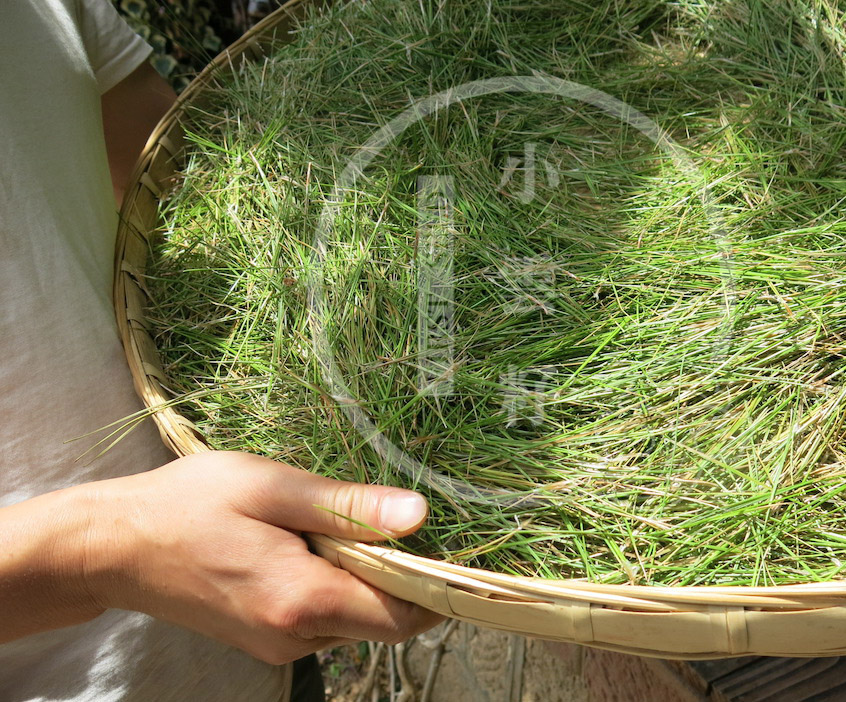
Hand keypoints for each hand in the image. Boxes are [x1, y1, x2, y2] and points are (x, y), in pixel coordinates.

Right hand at [78, 451, 441, 663]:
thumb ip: (348, 505)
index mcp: (303, 600)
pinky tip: (307, 546)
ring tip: (330, 525)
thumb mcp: (272, 487)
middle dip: (397, 574)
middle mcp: (297, 637)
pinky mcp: (267, 640)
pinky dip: (335, 587)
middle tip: (379, 517)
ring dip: (363, 578)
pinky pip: (326, 620)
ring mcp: (279, 645)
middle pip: (383, 619)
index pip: (403, 616)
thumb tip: (419, 515)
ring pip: (356, 620)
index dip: (433, 583)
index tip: (443, 542)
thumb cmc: (189, 505)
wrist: (116, 547)